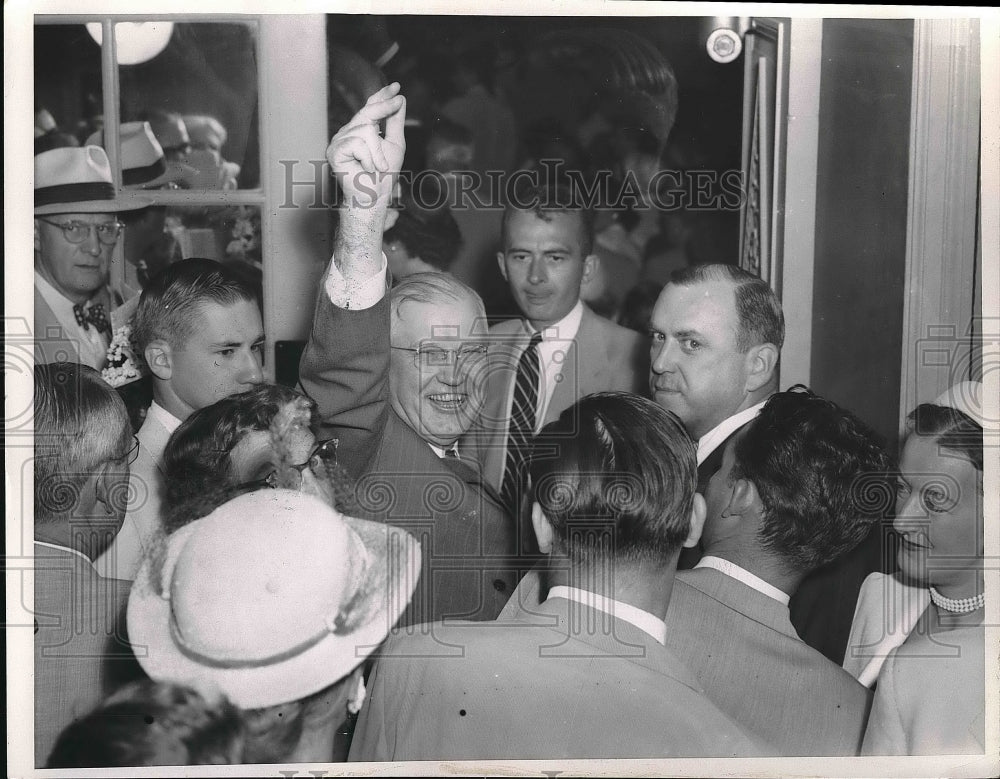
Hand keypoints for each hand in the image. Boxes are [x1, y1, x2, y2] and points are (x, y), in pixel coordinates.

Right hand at [327, 82, 405, 206]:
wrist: (374, 196)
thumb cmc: (383, 175)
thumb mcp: (395, 144)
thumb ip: (395, 122)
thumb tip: (400, 99)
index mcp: (360, 130)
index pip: (369, 107)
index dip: (381, 95)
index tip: (396, 86)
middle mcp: (348, 132)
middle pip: (367, 112)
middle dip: (384, 106)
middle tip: (398, 101)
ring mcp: (339, 140)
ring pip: (365, 130)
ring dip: (377, 152)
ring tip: (378, 166)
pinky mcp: (334, 151)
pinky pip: (358, 143)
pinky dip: (368, 158)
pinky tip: (365, 168)